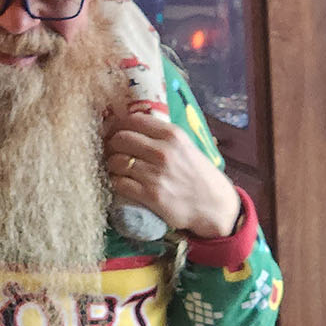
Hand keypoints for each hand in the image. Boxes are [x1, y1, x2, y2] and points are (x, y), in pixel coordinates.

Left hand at [103, 107, 240, 238]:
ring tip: (116, 168)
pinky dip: (115, 182)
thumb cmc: (198, 174)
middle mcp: (163, 151)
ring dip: (111, 165)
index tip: (114, 131)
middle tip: (111, 151)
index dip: (118, 125)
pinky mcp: (150, 195)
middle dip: (111, 144)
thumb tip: (132, 125)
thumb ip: (162, 135)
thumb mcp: (186, 146)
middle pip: (120, 139)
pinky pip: (119, 183)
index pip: (133, 120)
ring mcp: (155, 174)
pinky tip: (120, 182)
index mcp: (172, 134)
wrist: (214, 206)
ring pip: (116, 161)